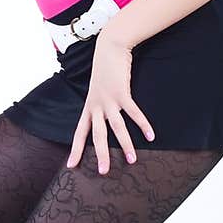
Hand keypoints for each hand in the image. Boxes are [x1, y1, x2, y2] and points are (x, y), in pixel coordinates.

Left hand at [66, 32, 154, 172]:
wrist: (108, 50)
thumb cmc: (105, 72)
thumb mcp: (97, 91)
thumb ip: (100, 106)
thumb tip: (105, 120)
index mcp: (89, 108)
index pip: (79, 133)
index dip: (75, 149)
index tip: (71, 166)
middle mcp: (96, 107)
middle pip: (97, 135)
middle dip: (101, 155)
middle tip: (103, 172)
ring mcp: (109, 100)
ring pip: (116, 127)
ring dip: (126, 144)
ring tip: (132, 160)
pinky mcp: (122, 93)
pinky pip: (133, 112)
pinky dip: (143, 124)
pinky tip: (151, 135)